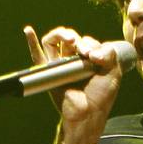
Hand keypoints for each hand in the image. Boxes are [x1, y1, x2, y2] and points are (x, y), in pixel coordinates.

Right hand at [23, 24, 124, 143]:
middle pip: (68, 38)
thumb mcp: (114, 72)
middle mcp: (72, 59)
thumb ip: (109, 53)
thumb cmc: (101, 96)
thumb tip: (91, 51)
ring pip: (52, 41)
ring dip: (60, 34)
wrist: (88, 113)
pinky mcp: (48, 72)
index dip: (90, 43)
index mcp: (88, 59)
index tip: (94, 56)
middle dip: (76, 38)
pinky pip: (36, 55)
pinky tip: (29, 30)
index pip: (86, 41)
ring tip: (69, 39)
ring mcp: (59, 65)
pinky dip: (31, 42)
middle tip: (83, 50)